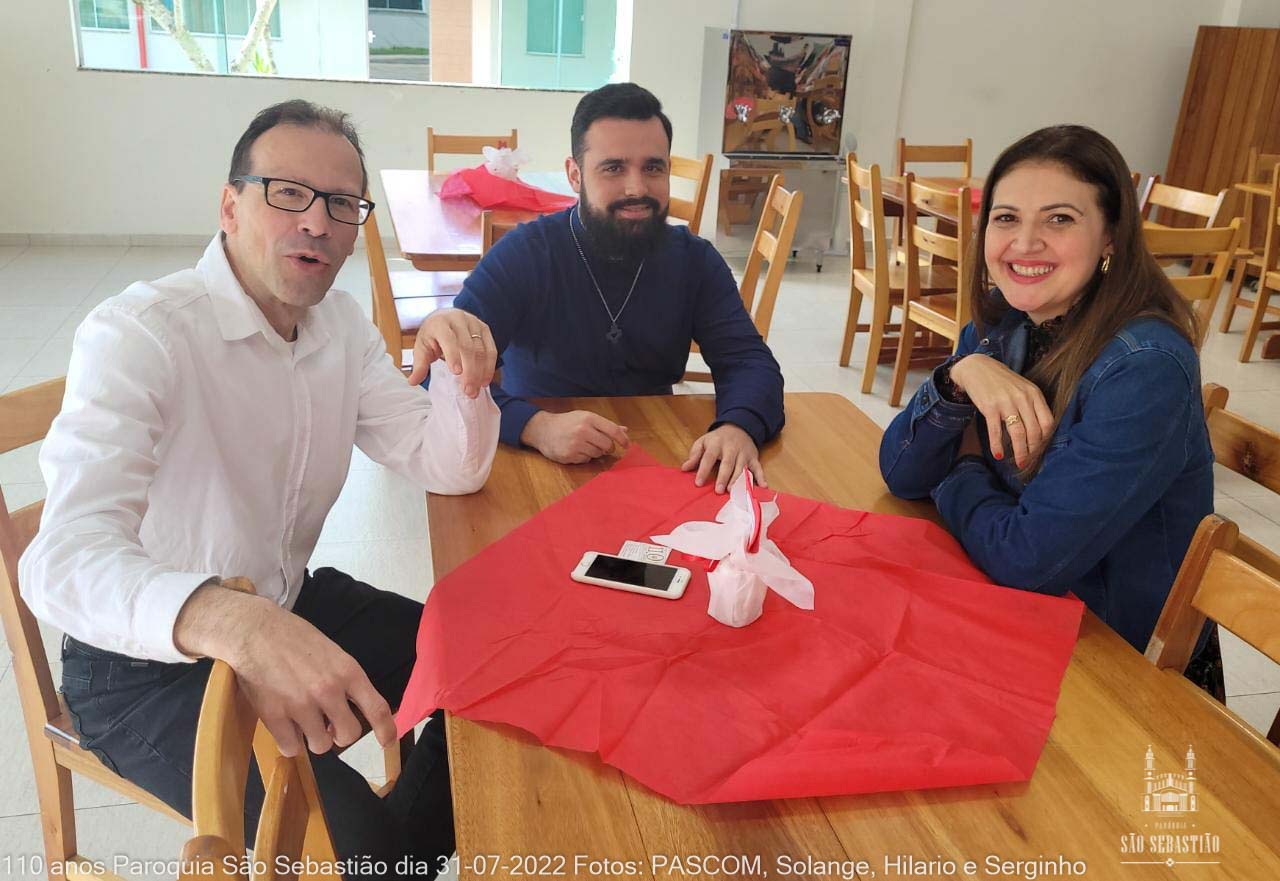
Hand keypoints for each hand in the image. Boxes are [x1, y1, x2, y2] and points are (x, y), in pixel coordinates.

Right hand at [174, 585, 393, 757]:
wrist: (254, 630)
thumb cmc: (294, 638)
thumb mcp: (332, 653)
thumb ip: (344, 681)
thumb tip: (350, 710)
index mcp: (348, 672)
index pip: (376, 708)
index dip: (386, 729)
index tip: (388, 742)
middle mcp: (328, 690)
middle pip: (348, 734)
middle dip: (339, 735)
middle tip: (328, 726)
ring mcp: (301, 704)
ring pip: (320, 746)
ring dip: (313, 739)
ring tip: (302, 722)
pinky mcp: (274, 715)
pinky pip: (291, 748)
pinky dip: (290, 742)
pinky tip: (285, 726)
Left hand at [407, 308, 495, 396]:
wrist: (445, 317)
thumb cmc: (432, 335)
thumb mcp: (422, 348)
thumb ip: (419, 365)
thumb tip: (412, 382)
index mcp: (440, 323)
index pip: (448, 339)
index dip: (453, 355)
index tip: (457, 373)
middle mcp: (459, 319)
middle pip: (468, 346)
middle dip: (470, 371)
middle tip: (468, 391)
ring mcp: (474, 323)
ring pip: (482, 349)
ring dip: (481, 372)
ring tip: (475, 390)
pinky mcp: (485, 329)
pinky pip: (491, 349)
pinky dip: (489, 367)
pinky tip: (484, 381)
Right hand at [521, 410, 628, 463]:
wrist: (542, 429)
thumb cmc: (567, 422)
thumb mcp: (585, 418)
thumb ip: (605, 425)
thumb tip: (625, 431)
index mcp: (589, 418)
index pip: (613, 430)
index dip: (623, 439)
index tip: (627, 445)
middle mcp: (583, 430)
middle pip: (607, 445)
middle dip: (607, 447)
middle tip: (601, 445)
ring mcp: (575, 444)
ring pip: (597, 454)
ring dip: (595, 452)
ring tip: (584, 444)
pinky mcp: (569, 455)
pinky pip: (586, 460)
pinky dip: (584, 457)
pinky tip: (575, 450)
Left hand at [681, 424, 764, 493]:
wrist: (739, 427)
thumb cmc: (717, 439)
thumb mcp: (703, 442)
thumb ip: (694, 455)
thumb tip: (684, 468)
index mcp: (716, 444)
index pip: (709, 457)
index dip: (703, 470)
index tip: (698, 483)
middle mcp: (731, 448)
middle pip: (728, 463)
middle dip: (724, 477)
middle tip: (719, 491)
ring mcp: (744, 453)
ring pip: (742, 467)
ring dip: (738, 480)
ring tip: (733, 492)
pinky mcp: (753, 458)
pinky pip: (758, 468)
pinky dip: (761, 477)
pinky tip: (762, 487)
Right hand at [949, 354, 1054, 468]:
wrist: (977, 368)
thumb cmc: (1001, 381)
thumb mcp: (1022, 388)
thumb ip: (1032, 405)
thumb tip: (1039, 432)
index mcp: (1034, 394)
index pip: (1047, 422)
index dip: (1045, 439)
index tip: (1040, 449)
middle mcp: (1022, 398)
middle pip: (1034, 430)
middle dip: (1033, 450)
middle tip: (1029, 461)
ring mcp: (1006, 402)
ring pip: (1018, 433)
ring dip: (1020, 451)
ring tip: (1019, 463)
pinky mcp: (990, 407)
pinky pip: (996, 431)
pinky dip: (997, 445)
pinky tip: (998, 455)